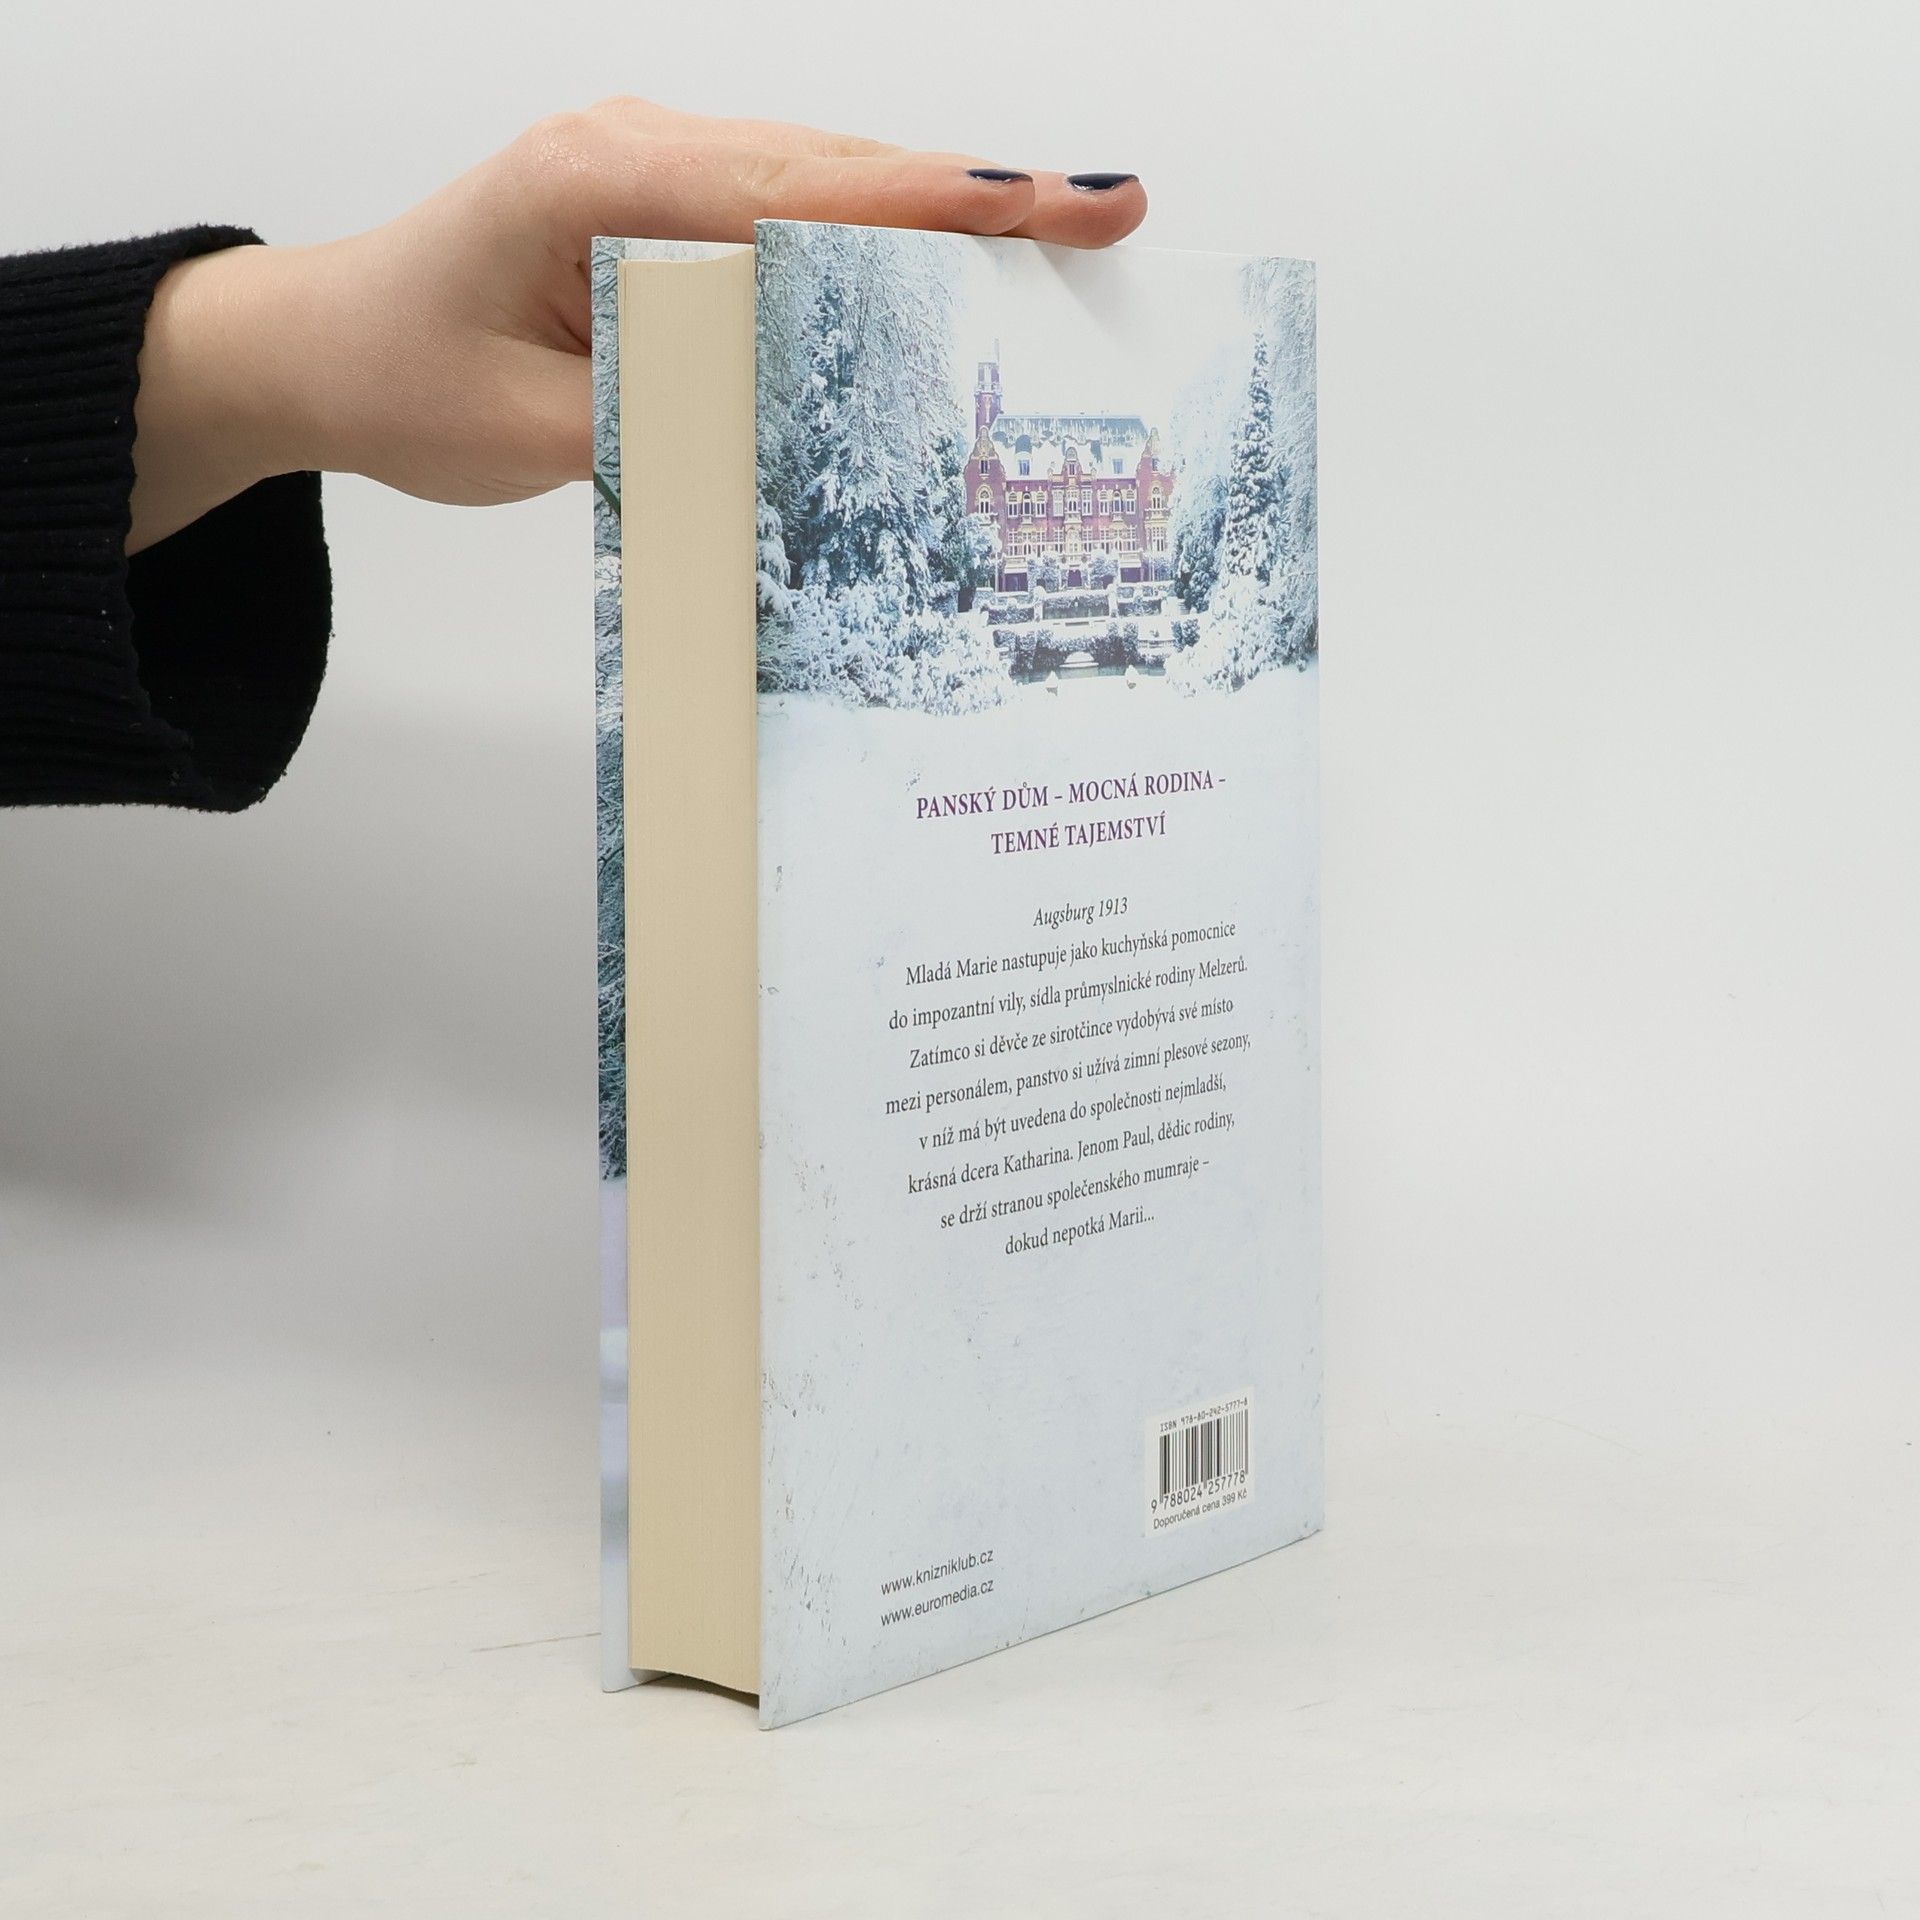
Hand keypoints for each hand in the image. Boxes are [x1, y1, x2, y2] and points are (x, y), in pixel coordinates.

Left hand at [128, 101, 1148, 551]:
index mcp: (594, 179)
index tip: (1040, 208)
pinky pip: (790, 216)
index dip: (926, 205)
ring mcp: (656, 171)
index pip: (793, 191)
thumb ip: (664, 422)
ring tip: (1064, 239)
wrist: (323, 348)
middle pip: (836, 167)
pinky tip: (949, 271)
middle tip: (1110, 212)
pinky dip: (876, 242)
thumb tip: (793, 435)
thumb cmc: (403, 374)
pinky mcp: (666, 211)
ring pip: (825, 181)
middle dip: (978, 194)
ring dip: (939, 214)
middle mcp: (636, 149)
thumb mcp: (529, 430)